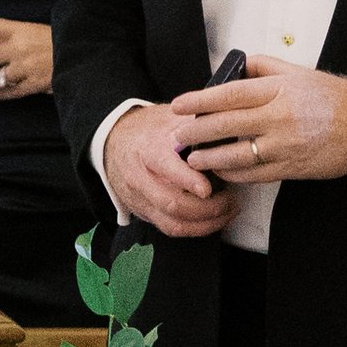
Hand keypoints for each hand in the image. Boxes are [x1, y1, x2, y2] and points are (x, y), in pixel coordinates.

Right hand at [102, 103, 237, 240]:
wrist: (115, 142)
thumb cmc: (149, 130)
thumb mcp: (169, 118)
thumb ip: (195, 123)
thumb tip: (225, 125)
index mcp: (147, 150)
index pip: (165, 167)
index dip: (188, 180)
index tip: (208, 188)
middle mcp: (140, 178)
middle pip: (172, 203)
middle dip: (208, 208)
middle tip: (230, 200)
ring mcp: (140, 199)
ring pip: (173, 223)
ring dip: (206, 223)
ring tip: (228, 211)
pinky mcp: (144, 212)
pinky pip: (171, 229)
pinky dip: (197, 229)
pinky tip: (214, 220)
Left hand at [175, 56, 346, 188]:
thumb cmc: (332, 99)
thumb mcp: (298, 73)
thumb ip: (264, 68)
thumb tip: (234, 69)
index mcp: (279, 90)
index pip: (230, 94)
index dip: (200, 100)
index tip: (179, 105)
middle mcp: (279, 117)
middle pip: (226, 125)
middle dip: (196, 131)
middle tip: (177, 135)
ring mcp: (284, 145)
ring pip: (236, 154)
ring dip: (209, 158)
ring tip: (192, 157)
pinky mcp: (290, 167)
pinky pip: (253, 173)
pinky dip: (233, 173)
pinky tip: (221, 170)